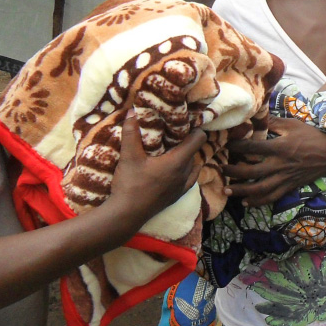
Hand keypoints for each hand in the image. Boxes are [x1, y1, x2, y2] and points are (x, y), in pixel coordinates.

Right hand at [109, 112, 207, 230]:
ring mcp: (182, 187)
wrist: (127, 215)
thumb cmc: (130, 184)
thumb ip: (131, 132)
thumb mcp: (129, 156)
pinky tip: (175, 170)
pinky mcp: (176, 196)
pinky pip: (189, 179)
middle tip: (174, 133)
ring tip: (173, 150)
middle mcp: (185, 174)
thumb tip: (131, 111)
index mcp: (178, 162)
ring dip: (186, 157)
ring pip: (192, 166)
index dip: (195, 129)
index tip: (186, 123)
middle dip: (187, 141)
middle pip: (194, 152)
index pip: (198, 140)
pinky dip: (186, 171)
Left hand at [224, 115, 325, 205]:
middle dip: (233, 171)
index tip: (225, 143)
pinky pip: (272, 197)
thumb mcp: (293, 125)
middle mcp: (280, 164)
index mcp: (279, 147)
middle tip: (220, 169)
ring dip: (241, 190)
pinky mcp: (290, 186)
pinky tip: (246, 202)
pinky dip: (258, 201)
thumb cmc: (313, 136)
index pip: (252, 147)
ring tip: (226, 190)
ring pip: (259, 188)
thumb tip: (256, 116)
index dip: (237, 145)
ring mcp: (285, 178)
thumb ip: (273, 122)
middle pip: (251, 171)